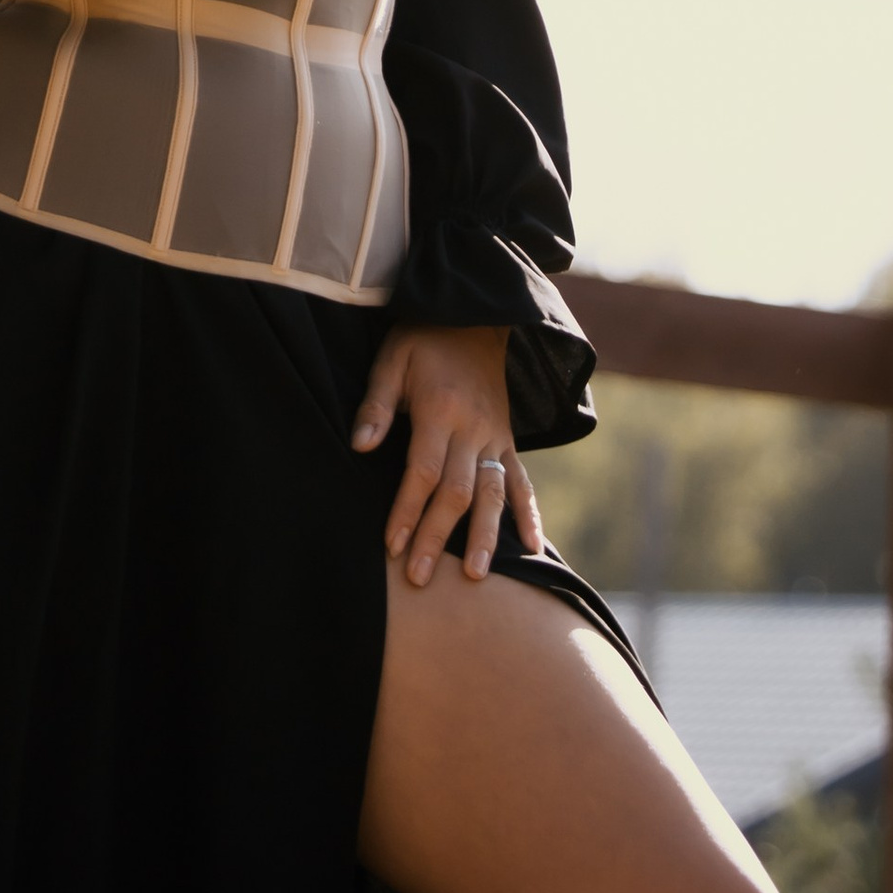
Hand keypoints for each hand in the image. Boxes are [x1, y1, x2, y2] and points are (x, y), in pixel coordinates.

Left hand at [351, 323, 544, 585]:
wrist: (476, 315)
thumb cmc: (424, 338)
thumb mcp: (393, 358)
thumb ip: (377, 404)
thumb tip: (360, 447)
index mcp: (440, 409)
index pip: (423, 471)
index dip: (408, 510)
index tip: (393, 546)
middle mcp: (473, 428)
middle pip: (457, 492)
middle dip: (437, 536)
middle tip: (421, 578)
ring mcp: (496, 436)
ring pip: (494, 494)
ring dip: (485, 536)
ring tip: (476, 577)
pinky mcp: (509, 440)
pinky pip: (524, 482)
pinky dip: (530, 515)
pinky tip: (532, 549)